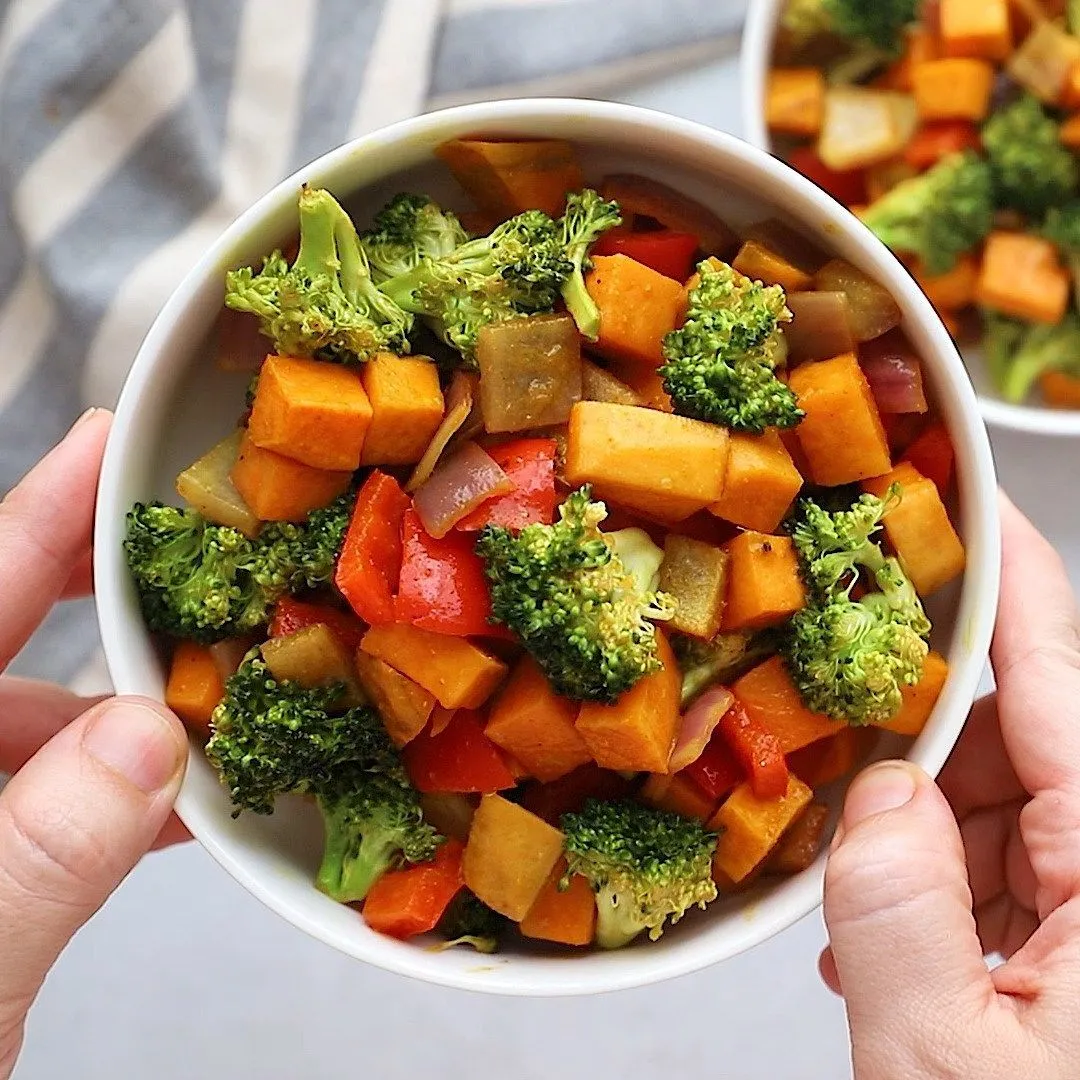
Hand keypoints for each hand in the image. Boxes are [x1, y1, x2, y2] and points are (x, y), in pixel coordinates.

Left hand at [0, 410, 187, 1078]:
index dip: (41, 512)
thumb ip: (38, 859)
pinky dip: (103, 795)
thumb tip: (145, 742)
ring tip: (212, 722)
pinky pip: (30, 799)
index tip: (106, 442)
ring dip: (118, 727)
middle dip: (105, 616)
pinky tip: (169, 806)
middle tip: (199, 579)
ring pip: (21, 733)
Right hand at [821, 494, 1079, 1078]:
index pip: (1056, 671)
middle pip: (1025, 735)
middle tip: (840, 784)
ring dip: (931, 835)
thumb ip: (890, 902)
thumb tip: (874, 797)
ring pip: (1016, 803)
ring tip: (872, 921)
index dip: (1005, 574)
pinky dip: (956, 888)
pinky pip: (1025, 868)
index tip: (956, 499)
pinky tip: (908, 952)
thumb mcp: (940, 1059)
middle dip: (921, 750)